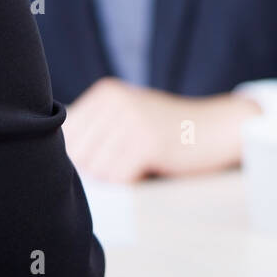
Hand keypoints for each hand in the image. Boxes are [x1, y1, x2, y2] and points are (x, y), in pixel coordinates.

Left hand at [61, 77, 262, 182]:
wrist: (218, 127)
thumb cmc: (170, 130)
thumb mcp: (131, 115)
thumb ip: (98, 130)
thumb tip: (58, 161)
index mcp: (106, 92)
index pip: (66, 134)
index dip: (79, 156)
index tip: (100, 163)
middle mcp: (115, 101)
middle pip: (77, 152)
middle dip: (93, 170)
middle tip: (120, 169)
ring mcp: (131, 120)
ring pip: (95, 168)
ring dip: (112, 179)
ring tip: (135, 169)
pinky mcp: (148, 142)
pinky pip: (118, 177)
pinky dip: (128, 184)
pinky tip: (146, 173)